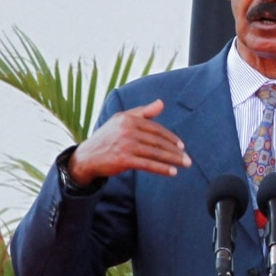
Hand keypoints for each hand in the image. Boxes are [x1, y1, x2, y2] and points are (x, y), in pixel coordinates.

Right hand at [67, 99, 191, 184]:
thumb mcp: (122, 120)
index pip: (156, 129)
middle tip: (188, 158)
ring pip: (155, 153)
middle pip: (158, 141)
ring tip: (185, 164)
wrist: (87, 157)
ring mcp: (125, 145)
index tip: (181, 146)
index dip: (171, 138)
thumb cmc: (107, 137)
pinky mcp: (124, 160)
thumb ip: (143, 112)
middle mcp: (128, 130)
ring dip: (173, 160)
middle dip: (175, 150)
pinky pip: (148, 164)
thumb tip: (161, 103)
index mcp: (129, 119)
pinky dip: (162, 168)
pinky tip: (172, 172)